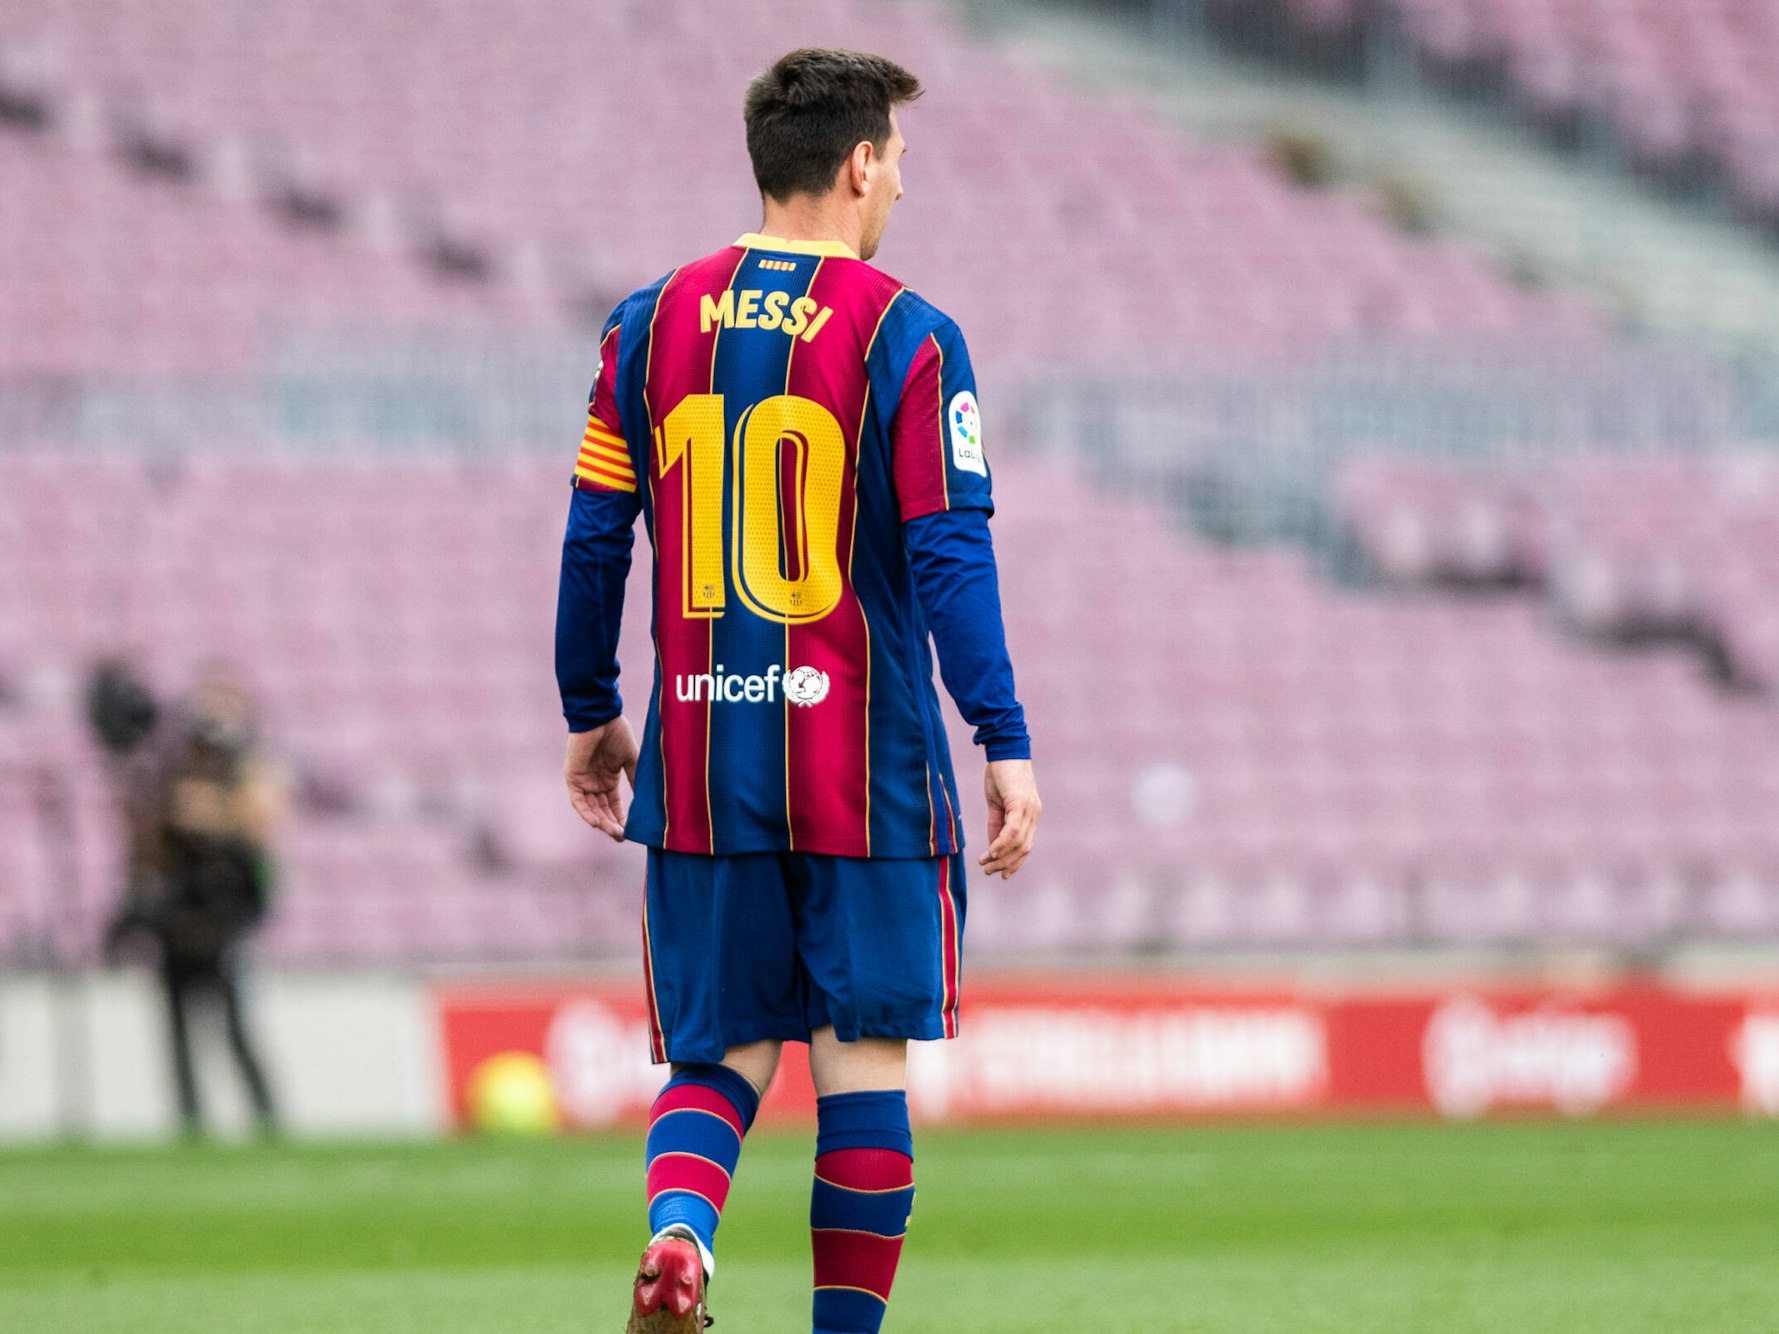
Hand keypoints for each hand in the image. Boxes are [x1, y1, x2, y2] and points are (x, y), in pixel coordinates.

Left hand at [564, 717, 638, 840]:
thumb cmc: (616, 733)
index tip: (632, 832)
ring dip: (602, 822)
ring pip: (591, 809)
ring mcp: (583, 781)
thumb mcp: (631, 760)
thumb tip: (646, 801)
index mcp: (609, 778)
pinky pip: (578, 800)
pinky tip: (597, 823)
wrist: (600, 717)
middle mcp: (595, 782)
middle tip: (622, 837)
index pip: (614, 805)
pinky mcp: (573, 777)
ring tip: (614, 832)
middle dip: (612, 825)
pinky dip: (586, 812)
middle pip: (602, 810)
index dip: (622, 818)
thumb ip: (636, 779)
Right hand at [980, 758, 1039, 878]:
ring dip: (1001, 857)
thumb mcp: (997, 802)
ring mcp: (1029, 809)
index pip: (1026, 845)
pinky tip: (991, 852)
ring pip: (1018, 842)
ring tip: (985, 865)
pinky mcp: (1020, 803)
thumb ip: (997, 824)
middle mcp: (1034, 814)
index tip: (1002, 874)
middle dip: (1006, 864)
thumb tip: (994, 846)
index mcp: (1030, 815)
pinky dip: (1002, 843)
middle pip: (1024, 848)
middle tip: (989, 872)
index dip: (1015, 862)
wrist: (1004, 749)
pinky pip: (1012, 829)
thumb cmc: (1000, 773)